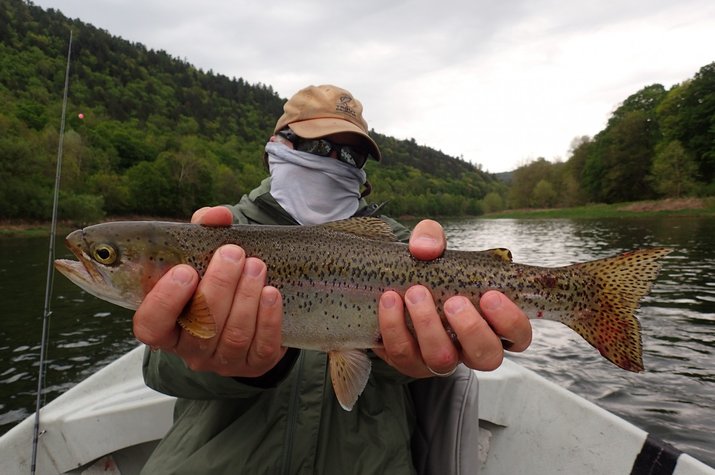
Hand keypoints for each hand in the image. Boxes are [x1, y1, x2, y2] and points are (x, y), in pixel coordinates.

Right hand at [132, 206, 285, 376]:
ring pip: (232, 335)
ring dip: (246, 296)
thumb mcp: (204, 253)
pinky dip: (268, 319)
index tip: (186, 270)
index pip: (150, 325)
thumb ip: (204, 229)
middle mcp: (190, 349)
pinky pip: (261, 347)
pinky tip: (271, 293)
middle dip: (219, 285)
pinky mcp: (254, 364)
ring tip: (256, 266)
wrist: (250, 306)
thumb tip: (217, 214)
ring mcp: (222, 361)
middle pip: (200, 326)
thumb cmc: (216, 277)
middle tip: (234, 253)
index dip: (164, 301)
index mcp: (166, 325)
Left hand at [374, 220, 531, 377]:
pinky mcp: (407, 360)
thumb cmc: (426, 270)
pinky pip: (403, 353)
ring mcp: (439, 359)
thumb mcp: (433, 247)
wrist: (387, 285)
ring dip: (428, 326)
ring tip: (415, 293)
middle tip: (453, 301)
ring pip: (442, 360)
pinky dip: (394, 326)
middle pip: (487, 357)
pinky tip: (389, 299)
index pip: (518, 336)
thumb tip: (425, 249)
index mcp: (491, 323)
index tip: (490, 296)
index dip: (510, 321)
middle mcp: (469, 348)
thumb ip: (432, 237)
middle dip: (471, 329)